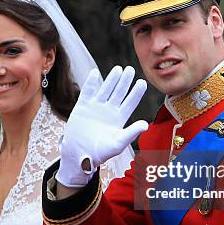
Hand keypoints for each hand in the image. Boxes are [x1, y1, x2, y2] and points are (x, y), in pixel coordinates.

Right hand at [57, 66, 147, 187]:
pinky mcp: (83, 106)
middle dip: (125, 81)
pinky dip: (91, 82)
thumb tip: (145, 125)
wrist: (78, 155)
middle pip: (119, 92)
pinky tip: (95, 73)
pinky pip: (88, 92)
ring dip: (111, 79)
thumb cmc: (100, 153)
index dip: (136, 93)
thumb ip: (131, 133)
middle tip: (131, 70)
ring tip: (118, 69)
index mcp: (119, 119)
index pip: (130, 102)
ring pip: (105, 89)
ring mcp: (96, 107)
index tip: (142, 82)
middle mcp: (109, 111)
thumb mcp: (118, 144)